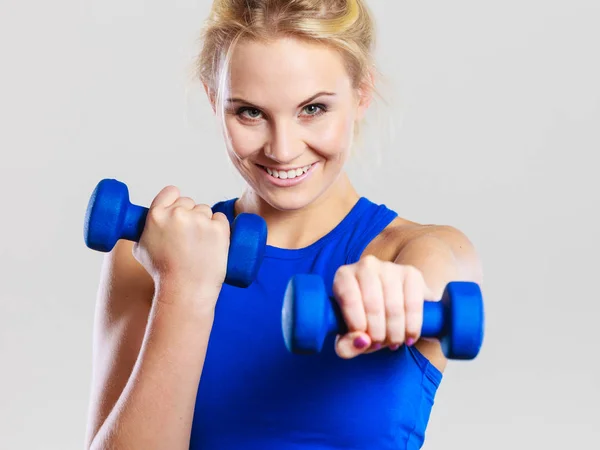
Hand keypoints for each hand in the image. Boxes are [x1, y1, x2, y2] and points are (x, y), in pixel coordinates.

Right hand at [132, 185, 230, 305]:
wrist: (185, 290)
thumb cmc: (162, 273)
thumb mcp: (141, 249)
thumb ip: (145, 229)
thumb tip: (149, 221)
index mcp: (156, 215)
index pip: (170, 192)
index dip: (175, 199)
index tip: (179, 208)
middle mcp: (178, 214)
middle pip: (189, 202)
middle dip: (190, 215)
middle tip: (188, 237)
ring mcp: (200, 220)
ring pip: (205, 211)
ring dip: (204, 222)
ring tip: (199, 245)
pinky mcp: (219, 228)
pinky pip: (220, 218)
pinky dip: (219, 228)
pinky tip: (212, 243)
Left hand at [332, 255, 433, 358]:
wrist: (394, 306)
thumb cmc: (365, 320)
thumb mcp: (350, 336)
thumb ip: (346, 346)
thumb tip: (362, 341)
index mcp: (344, 276)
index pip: (349, 299)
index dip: (357, 325)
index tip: (365, 341)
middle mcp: (366, 266)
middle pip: (373, 305)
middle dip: (378, 333)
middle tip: (380, 344)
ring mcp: (390, 267)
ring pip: (394, 307)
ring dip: (395, 333)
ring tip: (394, 342)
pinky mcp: (411, 274)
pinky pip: (413, 304)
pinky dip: (412, 326)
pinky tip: (409, 336)